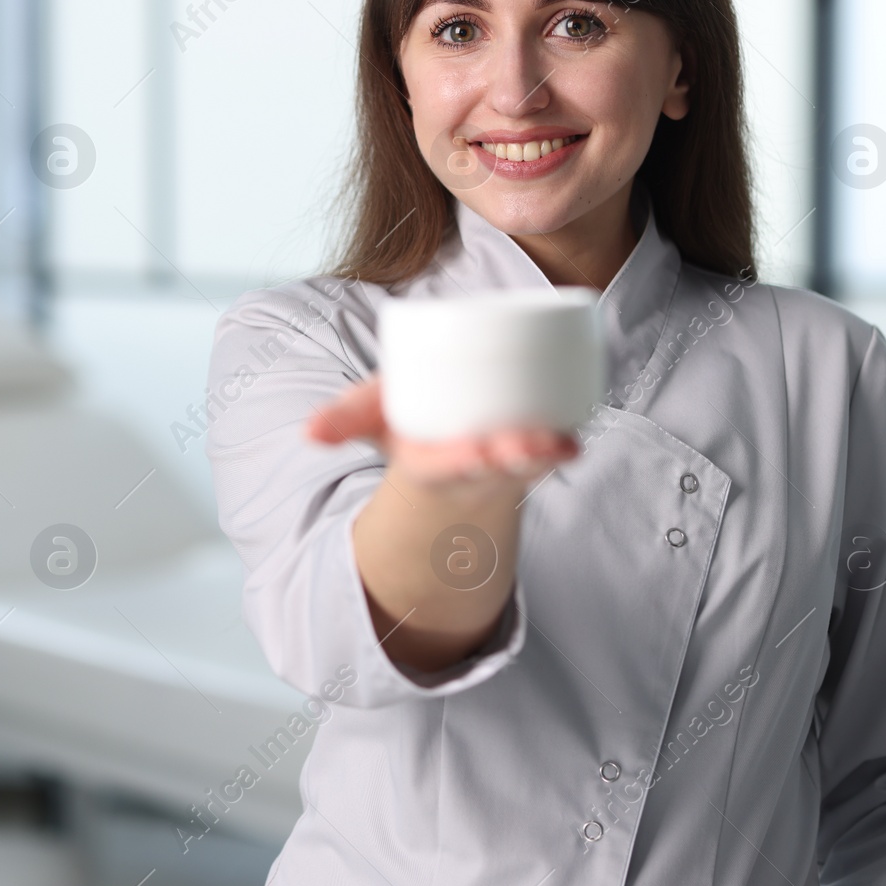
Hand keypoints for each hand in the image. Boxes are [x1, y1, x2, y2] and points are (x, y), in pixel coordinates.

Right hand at [303, 375, 579, 492]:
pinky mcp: (537, 441)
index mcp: (435, 463)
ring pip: (531, 461)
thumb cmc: (417, 428)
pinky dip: (564, 443)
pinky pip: (554, 444)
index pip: (448, 466)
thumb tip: (310, 434)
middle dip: (513, 458)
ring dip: (545, 455)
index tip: (477, 453)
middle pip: (497, 467)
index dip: (462, 461)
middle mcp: (476, 466)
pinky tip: (576, 435)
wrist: (452, 447)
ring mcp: (510, 458)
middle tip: (532, 444)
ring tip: (562, 445)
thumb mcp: (377, 419)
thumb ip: (346, 419)